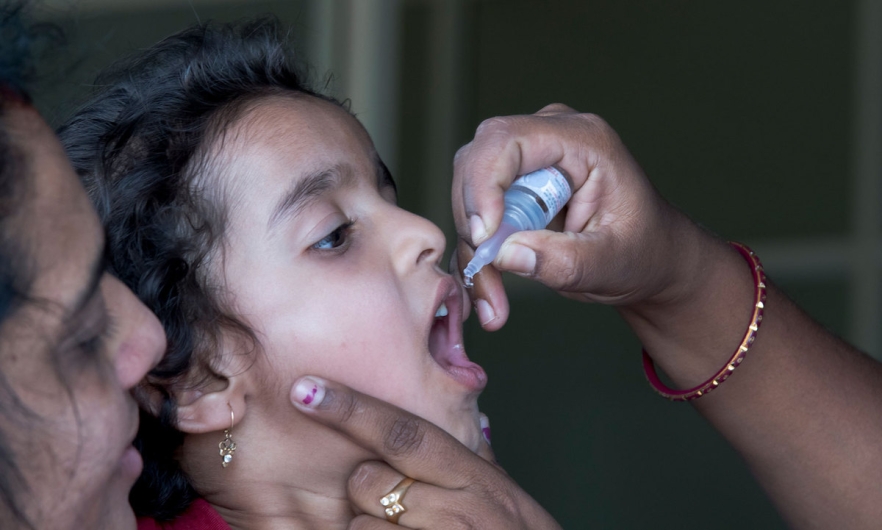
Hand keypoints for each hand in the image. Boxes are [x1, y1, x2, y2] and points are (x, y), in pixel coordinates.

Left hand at [290, 376, 561, 529]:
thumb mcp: (503, 495)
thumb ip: (471, 459)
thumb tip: (453, 423)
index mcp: (473, 477)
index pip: (403, 432)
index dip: (350, 408)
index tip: (305, 389)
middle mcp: (458, 508)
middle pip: (368, 481)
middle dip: (364, 491)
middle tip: (394, 507)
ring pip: (360, 528)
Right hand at [454, 103, 697, 329]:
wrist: (648, 260)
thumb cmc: (643, 251)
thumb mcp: (613, 263)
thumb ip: (565, 260)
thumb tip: (505, 254)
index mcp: (583, 140)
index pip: (509, 140)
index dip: (484, 183)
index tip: (484, 237)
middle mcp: (548, 139)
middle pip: (476, 162)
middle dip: (472, 223)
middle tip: (487, 276)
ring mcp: (527, 161)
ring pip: (467, 194)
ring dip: (472, 250)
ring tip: (493, 303)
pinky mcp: (511, 188)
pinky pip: (474, 219)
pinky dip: (474, 259)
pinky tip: (489, 297)